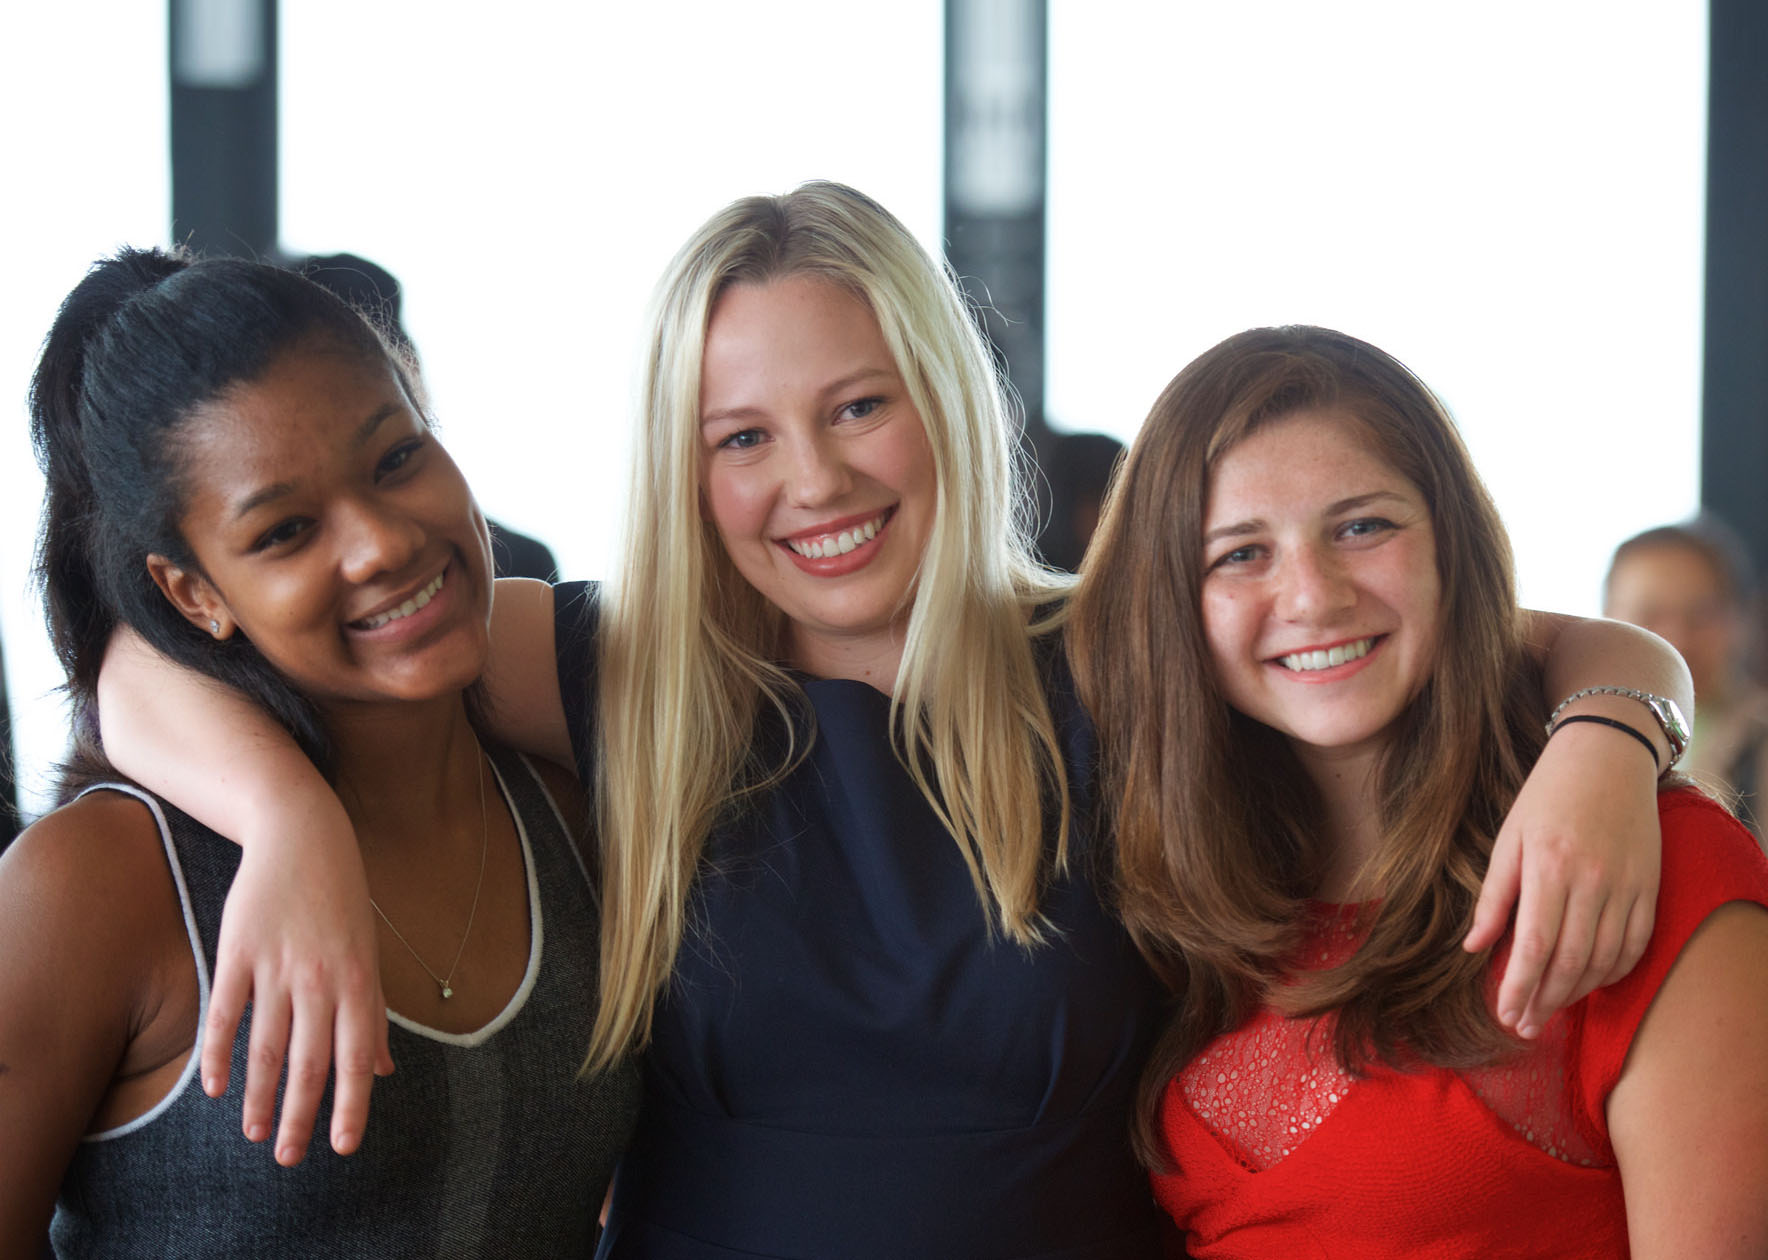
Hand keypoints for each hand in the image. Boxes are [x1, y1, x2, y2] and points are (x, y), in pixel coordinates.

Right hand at [203, 805, 392, 1164]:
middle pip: (308, 1063)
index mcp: (358, 981)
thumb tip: (382, 1070)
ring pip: (265, 1047)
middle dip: (297, 1117)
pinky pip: (225, 1013)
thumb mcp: (368, 954)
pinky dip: (218, 1054)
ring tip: (251, 1133)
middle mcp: (320, 979)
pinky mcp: (238, 952)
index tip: (342, 1147)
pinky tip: (214, 1088)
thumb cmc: (341, 900)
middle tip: (286, 1158)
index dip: (350, 1106)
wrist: (302, 835)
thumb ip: (372, 1015)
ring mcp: (277, 966)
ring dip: (256, 1097)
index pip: (356, 1058)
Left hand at [1463, 720, 1660, 1036]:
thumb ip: (1494, 896)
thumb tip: (1474, 948)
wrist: (1608, 756)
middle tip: (1524, 1026)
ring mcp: (1626, 885)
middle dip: (1545, 1001)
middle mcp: (1592, 881)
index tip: (1505, 1014)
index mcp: (1548, 866)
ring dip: (1576, 993)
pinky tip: (1589, 984)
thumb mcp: (1508, 837)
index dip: (1520, 987)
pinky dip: (1612, 972)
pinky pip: (1635, 944)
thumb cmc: (1547, 795)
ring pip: (1604, 959)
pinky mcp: (1649, 887)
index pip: (1535, 945)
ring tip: (1549, 1010)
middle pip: (1570, 962)